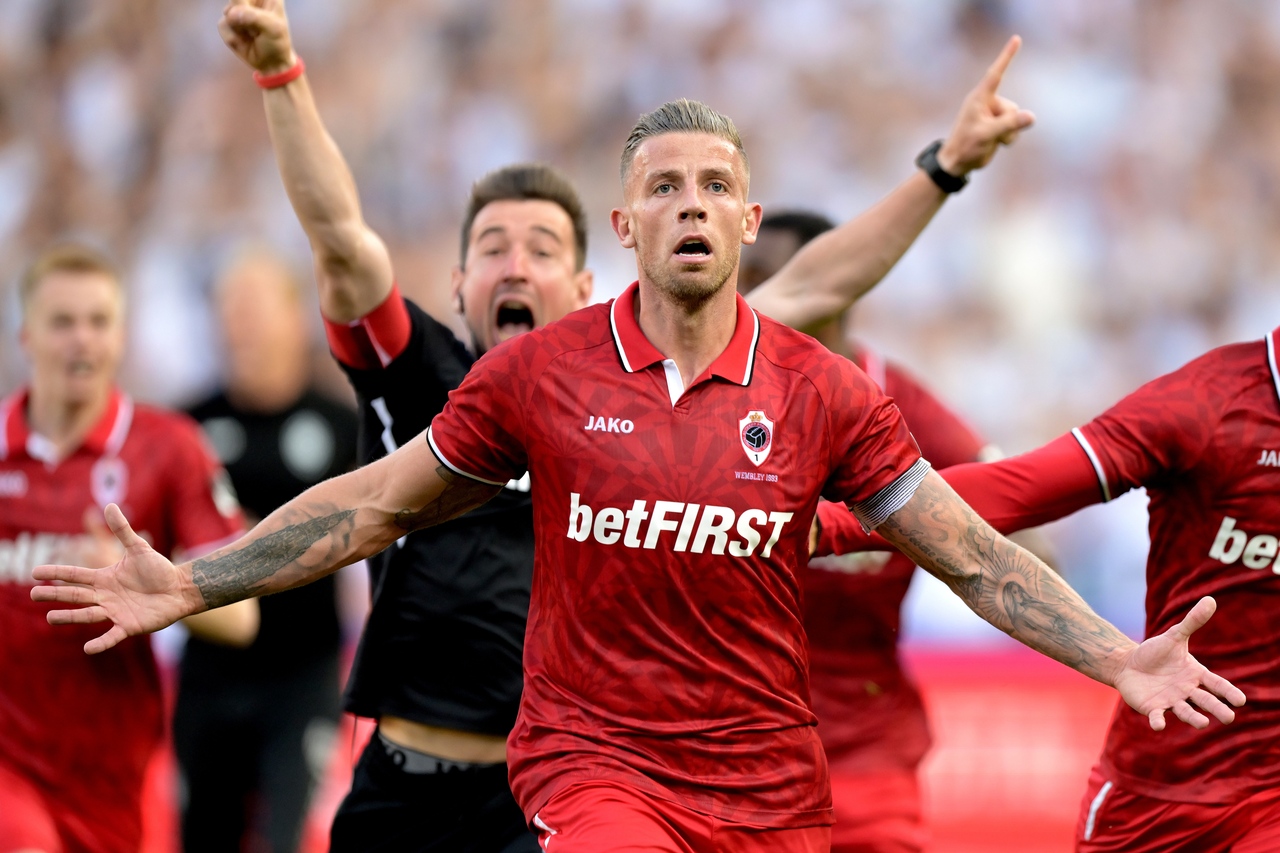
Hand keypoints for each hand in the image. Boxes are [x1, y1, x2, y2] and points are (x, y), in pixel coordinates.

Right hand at [31, 504, 203, 654]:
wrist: (179, 588)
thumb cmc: (159, 569)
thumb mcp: (139, 548)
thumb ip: (123, 529)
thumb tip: (109, 504)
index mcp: (104, 578)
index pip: (75, 576)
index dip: (56, 573)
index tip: (35, 572)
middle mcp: (105, 596)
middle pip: (75, 596)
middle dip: (54, 595)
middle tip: (33, 594)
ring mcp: (115, 612)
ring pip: (88, 615)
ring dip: (70, 617)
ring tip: (50, 618)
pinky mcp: (129, 626)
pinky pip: (112, 636)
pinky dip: (101, 643)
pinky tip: (88, 649)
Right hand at [218, 0, 294, 74]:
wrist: (270, 64)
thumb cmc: (277, 43)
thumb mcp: (273, 29)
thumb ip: (253, 17)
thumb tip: (230, 14)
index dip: (247, 5)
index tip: (257, 17)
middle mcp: (251, 0)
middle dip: (243, 15)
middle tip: (256, 29)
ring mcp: (238, 10)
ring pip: (227, 11)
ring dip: (239, 28)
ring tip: (253, 35)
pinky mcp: (228, 22)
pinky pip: (222, 25)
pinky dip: (233, 37)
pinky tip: (244, 40)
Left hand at [937, 35, 1035, 174]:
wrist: (958, 163)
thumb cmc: (966, 146)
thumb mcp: (987, 135)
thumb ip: (1010, 124)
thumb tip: (1031, 117)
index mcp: (980, 99)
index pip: (996, 74)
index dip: (1007, 56)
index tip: (1016, 39)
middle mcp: (988, 103)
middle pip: (1012, 108)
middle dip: (1007, 124)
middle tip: (988, 135)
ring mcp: (994, 114)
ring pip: (1016, 119)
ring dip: (1007, 133)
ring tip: (990, 140)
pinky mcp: (998, 125)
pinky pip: (1015, 128)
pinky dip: (1008, 138)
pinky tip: (995, 143)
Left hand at [1111, 597, 1246, 730]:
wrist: (1128, 663)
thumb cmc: (1155, 652)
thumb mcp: (1174, 636)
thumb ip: (1192, 622)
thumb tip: (1211, 600)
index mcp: (1195, 675)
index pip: (1217, 685)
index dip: (1229, 692)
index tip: (1241, 700)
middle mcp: (1187, 691)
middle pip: (1206, 701)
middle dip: (1218, 709)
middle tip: (1229, 717)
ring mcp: (1171, 701)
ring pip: (1186, 712)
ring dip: (1194, 718)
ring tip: (1203, 723)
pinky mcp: (1153, 708)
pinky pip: (1158, 717)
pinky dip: (1159, 721)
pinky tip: (1159, 725)